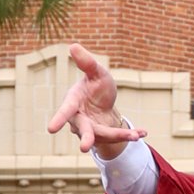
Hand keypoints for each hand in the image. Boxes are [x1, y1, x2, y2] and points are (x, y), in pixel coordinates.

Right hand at [49, 41, 134, 159]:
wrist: (105, 103)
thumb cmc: (96, 86)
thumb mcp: (96, 72)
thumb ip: (87, 63)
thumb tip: (73, 45)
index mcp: (73, 103)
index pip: (66, 110)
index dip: (59, 118)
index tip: (51, 129)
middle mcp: (79, 120)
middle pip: (84, 130)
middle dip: (86, 138)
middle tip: (84, 147)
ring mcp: (91, 131)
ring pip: (104, 136)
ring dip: (120, 135)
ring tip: (135, 135)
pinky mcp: (103, 138)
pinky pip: (117, 137)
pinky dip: (131, 134)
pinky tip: (142, 132)